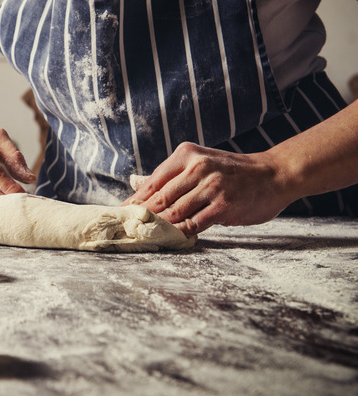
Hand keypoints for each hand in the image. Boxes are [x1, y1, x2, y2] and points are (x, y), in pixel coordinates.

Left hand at [123, 142, 295, 235]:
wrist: (275, 173)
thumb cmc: (234, 172)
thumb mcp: (201, 163)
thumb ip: (172, 176)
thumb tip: (137, 185)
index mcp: (186, 155)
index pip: (152, 182)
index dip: (134, 201)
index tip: (119, 214)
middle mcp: (197, 168)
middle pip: (159, 198)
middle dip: (141, 217)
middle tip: (126, 230)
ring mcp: (211, 186)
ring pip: (174, 212)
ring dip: (158, 227)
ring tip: (143, 237)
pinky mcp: (224, 205)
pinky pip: (194, 224)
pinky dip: (180, 233)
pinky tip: (171, 240)